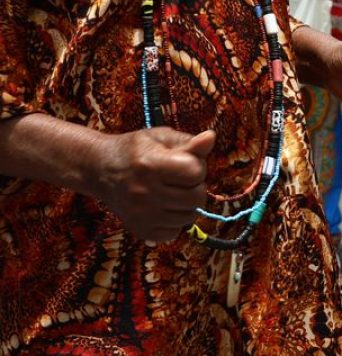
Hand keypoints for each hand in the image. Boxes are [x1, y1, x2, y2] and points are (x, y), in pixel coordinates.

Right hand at [93, 127, 215, 242]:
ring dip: (188, 204)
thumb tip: (211, 138)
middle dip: (196, 186)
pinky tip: (165, 207)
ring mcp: (141, 216)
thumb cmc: (136, 150)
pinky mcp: (140, 231)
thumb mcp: (160, 137)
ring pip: (189, 217)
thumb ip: (188, 141)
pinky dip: (175, 221)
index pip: (195, 172)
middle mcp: (144, 193)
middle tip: (182, 179)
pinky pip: (174, 233)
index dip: (197, 165)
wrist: (101, 170)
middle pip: (196, 198)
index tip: (185, 162)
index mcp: (151, 165)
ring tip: (174, 192)